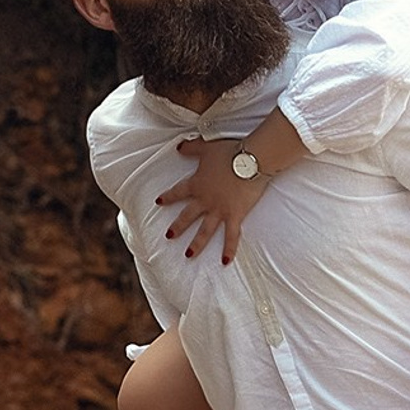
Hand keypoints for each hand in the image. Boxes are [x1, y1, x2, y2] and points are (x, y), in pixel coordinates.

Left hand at [156, 135, 270, 262]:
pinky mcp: (235, 216)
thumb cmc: (230, 151)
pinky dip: (229, 249)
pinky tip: (224, 262)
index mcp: (197, 184)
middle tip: (169, 236)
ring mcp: (219, 210)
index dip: (168, 197)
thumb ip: (191, 148)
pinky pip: (231, 236)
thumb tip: (178, 147)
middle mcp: (205, 200)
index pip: (178, 192)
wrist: (251, 160)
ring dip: (196, 244)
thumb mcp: (206, 147)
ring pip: (204, 231)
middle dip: (177, 226)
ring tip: (188, 255)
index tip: (159, 202)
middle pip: (187, 216)